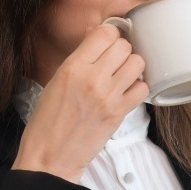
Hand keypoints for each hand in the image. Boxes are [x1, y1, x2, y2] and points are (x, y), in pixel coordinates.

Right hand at [12, 24, 147, 182]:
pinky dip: (138, 87)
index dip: (109, 34)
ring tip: (122, 75)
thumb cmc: (48, 120)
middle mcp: (92, 78)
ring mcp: (108, 96)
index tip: (107, 42)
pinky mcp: (120, 113)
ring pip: (138, 63)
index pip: (105, 32)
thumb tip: (96, 34)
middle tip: (114, 61)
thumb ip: (79, 57)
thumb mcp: (56, 80)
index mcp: (72, 67)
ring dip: (132, 66)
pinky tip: (127, 91)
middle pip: (124, 45)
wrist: (50, 157)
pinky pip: (143, 88)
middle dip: (121, 50)